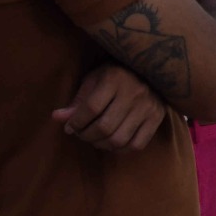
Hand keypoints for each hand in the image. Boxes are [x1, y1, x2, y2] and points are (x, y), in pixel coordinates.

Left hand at [51, 64, 167, 151]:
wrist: (151, 66)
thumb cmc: (116, 74)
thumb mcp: (94, 80)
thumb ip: (78, 100)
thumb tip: (57, 118)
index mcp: (114, 78)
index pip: (91, 109)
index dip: (75, 123)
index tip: (70, 127)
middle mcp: (134, 92)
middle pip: (104, 127)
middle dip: (86, 136)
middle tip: (81, 133)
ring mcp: (148, 106)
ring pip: (119, 139)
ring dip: (101, 144)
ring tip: (95, 138)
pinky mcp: (158, 116)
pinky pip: (137, 144)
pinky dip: (121, 149)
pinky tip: (113, 141)